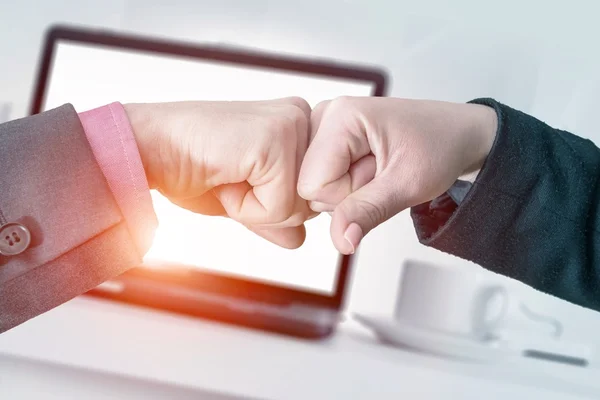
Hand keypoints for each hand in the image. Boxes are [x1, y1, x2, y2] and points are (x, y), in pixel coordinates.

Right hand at [124, 97, 314, 248]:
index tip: (237, 178)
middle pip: (313, 203)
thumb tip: (300, 240)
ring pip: (300, 208)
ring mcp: (292, 125)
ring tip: (227, 176)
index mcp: (295, 125)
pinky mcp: (277, 139)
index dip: (274, 205)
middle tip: (230, 177)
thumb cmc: (190, 168)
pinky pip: (280, 206)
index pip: (314, 193)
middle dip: (268, 209)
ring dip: (256, 209)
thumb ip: (276, 217)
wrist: (149, 150)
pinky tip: (225, 178)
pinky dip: (247, 208)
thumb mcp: (242, 199)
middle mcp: (301, 117)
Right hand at [298, 96, 496, 253]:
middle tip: (382, 172)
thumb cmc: (439, 147)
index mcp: (340, 116)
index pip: (313, 185)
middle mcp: (325, 116)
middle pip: (310, 186)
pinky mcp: (328, 140)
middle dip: (347, 193)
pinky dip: (347, 185)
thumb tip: (340, 241)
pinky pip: (322, 181)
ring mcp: (324, 128)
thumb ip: (368, 211)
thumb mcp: (408, 184)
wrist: (457, 135)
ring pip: (315, 188)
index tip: (380, 176)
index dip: (346, 195)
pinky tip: (368, 169)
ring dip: (350, 190)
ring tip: (380, 168)